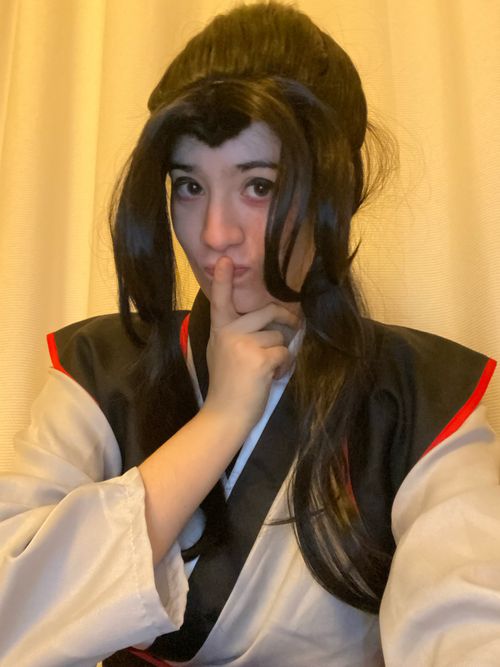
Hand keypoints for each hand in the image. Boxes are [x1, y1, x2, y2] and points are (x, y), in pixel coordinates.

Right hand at [203, 256, 298, 432]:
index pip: (220, 300)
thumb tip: (269, 322)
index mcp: (219, 330)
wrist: (225, 415)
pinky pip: (284, 352)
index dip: (222, 280)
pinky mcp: (260, 359)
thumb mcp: (221, 352)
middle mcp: (229, 333)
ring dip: (281, 351)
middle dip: (286, 318)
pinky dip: (285, 365)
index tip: (224, 260)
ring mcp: (244, 345)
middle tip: (295, 325)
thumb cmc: (226, 385)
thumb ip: (236, 333)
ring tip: (270, 369)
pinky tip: (273, 376)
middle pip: (267, 312)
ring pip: (279, 336)